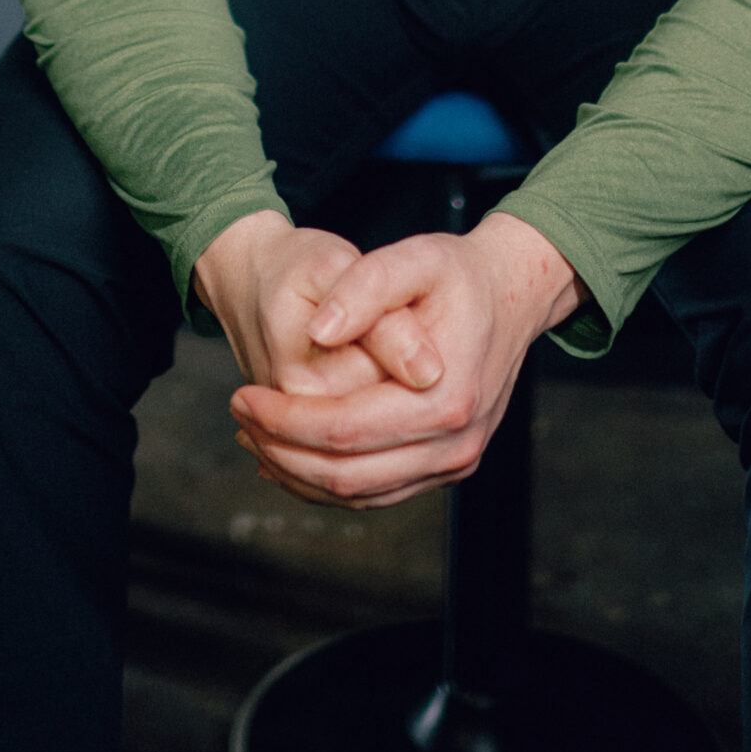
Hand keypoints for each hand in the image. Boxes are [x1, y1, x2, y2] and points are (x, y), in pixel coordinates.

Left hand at [227, 212, 582, 510]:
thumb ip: (365, 287)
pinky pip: (377, 491)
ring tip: (253, 434)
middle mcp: (455, 444)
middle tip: (238, 414)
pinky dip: (328, 480)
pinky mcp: (446, 466)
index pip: (344, 431)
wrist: (513, 293)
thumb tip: (319, 332)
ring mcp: (455, 462)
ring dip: (298, 473)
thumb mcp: (415, 257)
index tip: (240, 395)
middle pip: (347, 475)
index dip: (283, 420)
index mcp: (446, 398)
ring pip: (359, 494)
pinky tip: (290, 454)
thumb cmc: (459, 272)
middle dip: (281, 451)